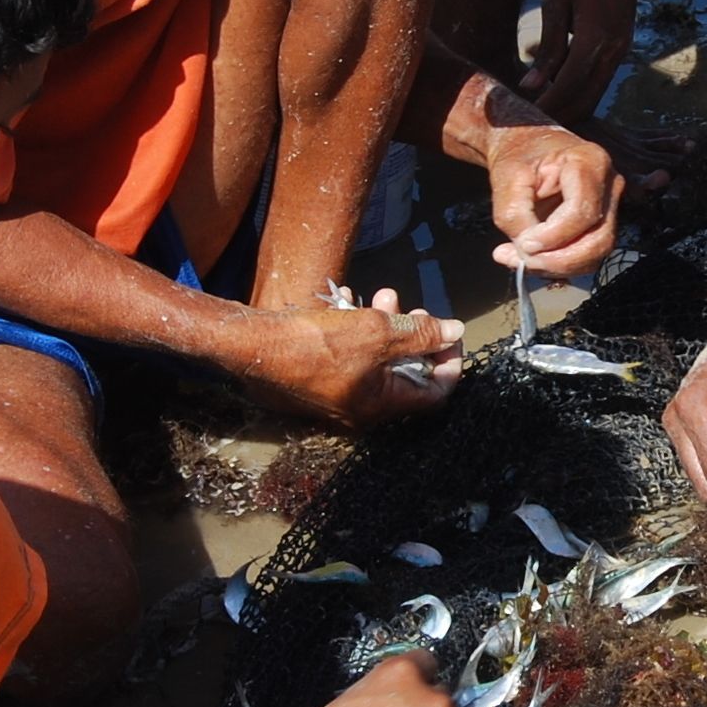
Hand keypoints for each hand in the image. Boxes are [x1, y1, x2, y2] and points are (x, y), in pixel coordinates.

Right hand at [231, 291, 461, 427]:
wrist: (252, 346)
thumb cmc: (315, 343)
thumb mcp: (376, 332)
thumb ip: (419, 333)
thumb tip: (454, 332)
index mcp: (381, 406)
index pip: (434, 393)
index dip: (449, 362)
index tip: (450, 332)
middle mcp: (361, 409)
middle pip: (406, 375)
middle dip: (415, 337)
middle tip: (414, 309)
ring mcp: (338, 397)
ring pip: (378, 362)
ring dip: (386, 327)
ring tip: (384, 296)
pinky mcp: (317, 381)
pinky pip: (350, 358)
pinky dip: (356, 330)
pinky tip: (347, 300)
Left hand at [485, 119, 621, 277]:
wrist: (528, 148)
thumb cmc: (519, 156)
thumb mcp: (506, 179)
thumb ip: (515, 215)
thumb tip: (527, 252)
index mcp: (590, 162)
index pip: (582, 211)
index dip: (554, 236)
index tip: (523, 244)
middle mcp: (609, 184)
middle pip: (598, 239)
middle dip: (559, 260)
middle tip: (522, 260)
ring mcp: (610, 205)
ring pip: (596, 253)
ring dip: (558, 266)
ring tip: (519, 259)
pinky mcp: (601, 223)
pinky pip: (588, 255)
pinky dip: (559, 264)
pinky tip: (531, 257)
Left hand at [521, 0, 638, 122]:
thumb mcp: (555, 0)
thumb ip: (548, 46)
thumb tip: (533, 84)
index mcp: (595, 38)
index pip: (567, 88)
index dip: (546, 108)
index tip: (524, 120)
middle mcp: (614, 48)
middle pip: (586, 98)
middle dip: (559, 114)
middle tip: (529, 121)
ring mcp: (623, 45)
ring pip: (596, 89)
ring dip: (571, 102)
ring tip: (541, 106)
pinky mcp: (623, 39)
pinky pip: (602, 73)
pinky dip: (581, 85)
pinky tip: (559, 84)